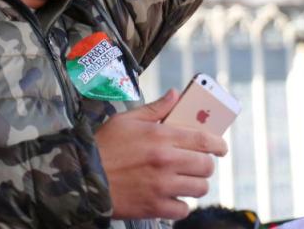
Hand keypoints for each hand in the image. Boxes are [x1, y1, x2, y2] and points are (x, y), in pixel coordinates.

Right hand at [94, 89, 226, 219]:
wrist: (83, 177)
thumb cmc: (104, 145)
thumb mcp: (127, 119)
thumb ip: (156, 108)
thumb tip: (175, 94)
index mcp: (161, 136)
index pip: (203, 140)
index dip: (218, 144)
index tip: (221, 147)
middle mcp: (166, 161)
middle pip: (206, 166)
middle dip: (206, 165)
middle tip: (198, 164)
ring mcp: (161, 186)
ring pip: (199, 188)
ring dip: (195, 184)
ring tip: (185, 180)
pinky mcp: (154, 207)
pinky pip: (183, 209)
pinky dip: (180, 205)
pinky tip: (171, 197)